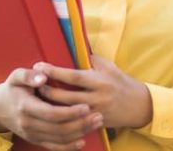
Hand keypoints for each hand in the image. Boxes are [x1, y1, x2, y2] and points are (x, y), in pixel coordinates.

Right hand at [0, 67, 103, 150]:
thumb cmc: (12, 88)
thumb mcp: (16, 76)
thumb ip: (29, 75)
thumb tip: (43, 76)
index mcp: (25, 107)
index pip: (51, 113)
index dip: (70, 112)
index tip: (86, 106)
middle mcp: (28, 124)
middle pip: (59, 129)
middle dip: (81, 124)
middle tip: (98, 115)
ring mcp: (32, 134)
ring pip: (59, 139)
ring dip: (80, 133)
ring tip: (96, 123)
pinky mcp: (35, 140)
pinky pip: (54, 147)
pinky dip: (69, 147)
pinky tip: (82, 141)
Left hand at [35, 55, 152, 128]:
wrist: (139, 106)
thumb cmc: (122, 82)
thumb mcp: (109, 67)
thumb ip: (91, 60)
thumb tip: (72, 49)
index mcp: (100, 81)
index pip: (73, 76)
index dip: (54, 71)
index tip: (39, 66)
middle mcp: (97, 98)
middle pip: (66, 97)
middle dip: (48, 91)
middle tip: (33, 85)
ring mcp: (96, 113)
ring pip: (68, 112)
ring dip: (51, 105)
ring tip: (38, 98)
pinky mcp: (96, 123)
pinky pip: (75, 122)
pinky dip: (62, 118)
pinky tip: (50, 113)